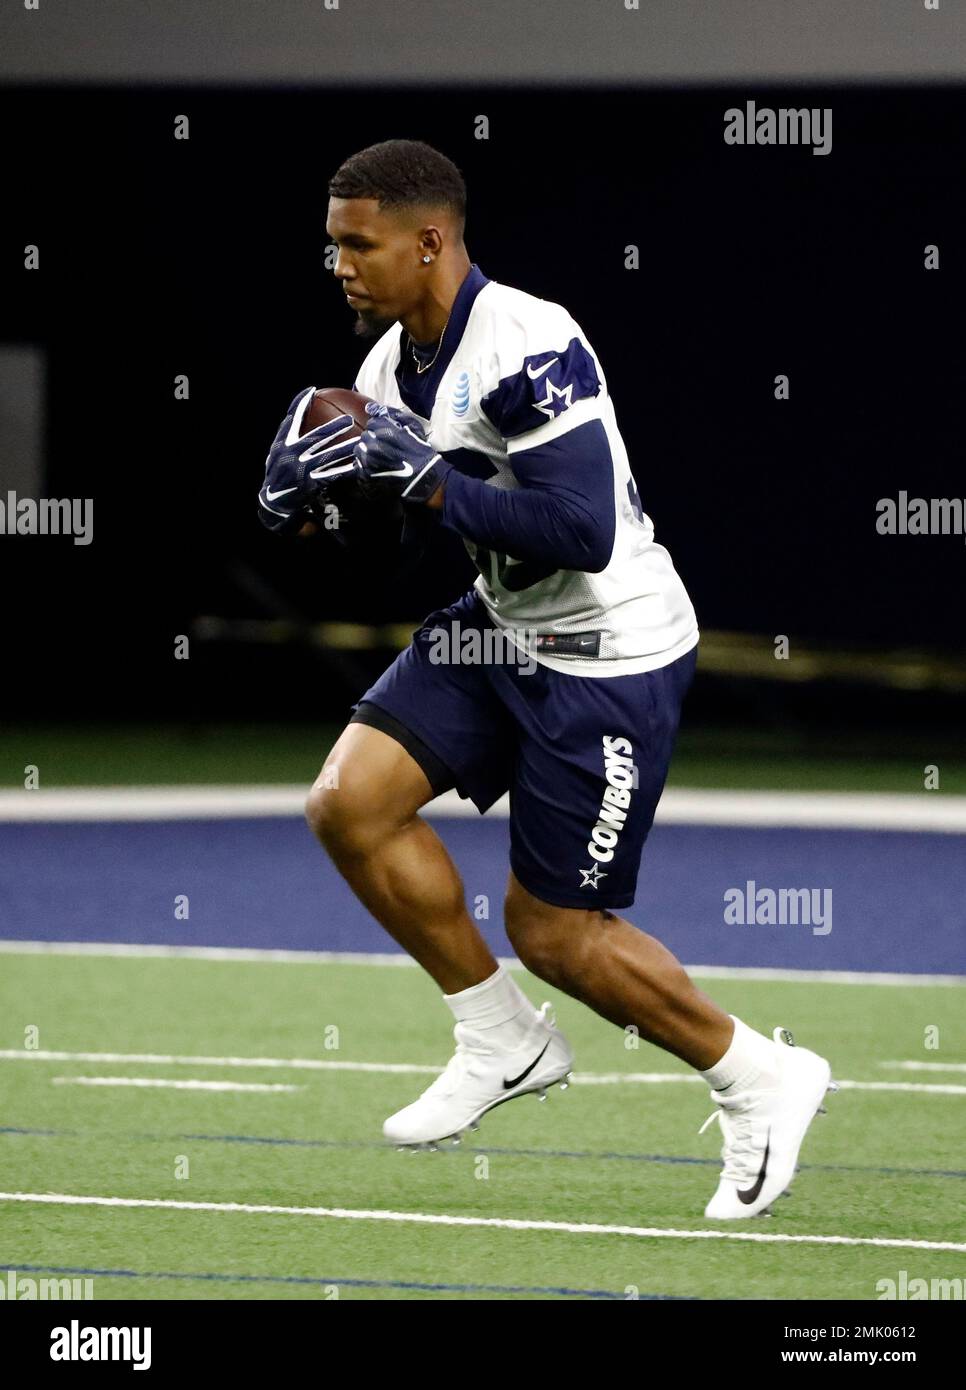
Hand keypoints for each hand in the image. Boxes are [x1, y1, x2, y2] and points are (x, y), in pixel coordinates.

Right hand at [257, 387, 359, 533]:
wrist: (272, 502)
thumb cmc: (277, 473)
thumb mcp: (277, 452)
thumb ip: (286, 435)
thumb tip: (295, 415)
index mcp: (283, 444)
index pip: (291, 420)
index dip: (300, 404)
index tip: (311, 390)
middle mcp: (292, 454)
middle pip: (315, 437)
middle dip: (333, 428)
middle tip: (348, 420)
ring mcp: (301, 470)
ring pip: (327, 456)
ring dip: (344, 449)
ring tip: (358, 442)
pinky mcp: (310, 485)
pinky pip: (331, 476)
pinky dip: (343, 471)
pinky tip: (356, 467)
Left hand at [351, 402, 451, 504]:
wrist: (424, 479)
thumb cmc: (421, 453)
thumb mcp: (415, 428)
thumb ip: (395, 414)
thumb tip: (374, 407)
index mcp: (387, 433)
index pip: (372, 422)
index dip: (378, 426)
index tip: (385, 432)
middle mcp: (377, 447)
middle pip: (365, 435)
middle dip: (372, 438)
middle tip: (383, 445)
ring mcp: (371, 462)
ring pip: (359, 449)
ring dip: (366, 450)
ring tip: (378, 456)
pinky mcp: (368, 475)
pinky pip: (359, 465)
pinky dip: (364, 464)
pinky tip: (375, 466)